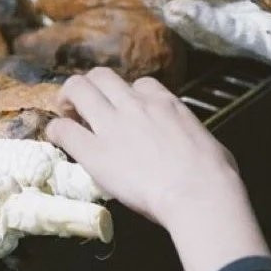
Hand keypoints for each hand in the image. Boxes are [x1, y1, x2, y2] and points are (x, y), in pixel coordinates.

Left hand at [48, 68, 244, 229]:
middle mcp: (134, 105)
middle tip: (85, 105)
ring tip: (66, 111)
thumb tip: (191, 143)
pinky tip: (55, 137)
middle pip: (102, 76)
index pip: (140, 84)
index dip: (128, 95)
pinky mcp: (94, 151)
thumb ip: (188, 133)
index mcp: (165, 102)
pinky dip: (56, 130)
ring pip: (78, 88)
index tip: (125, 110)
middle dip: (92, 86)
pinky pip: (64, 130)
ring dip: (68, 97)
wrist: (198, 193)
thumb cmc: (214, 174)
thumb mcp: (207, 140)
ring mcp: (112, 124)